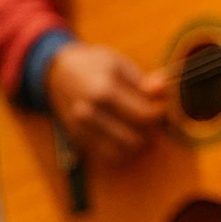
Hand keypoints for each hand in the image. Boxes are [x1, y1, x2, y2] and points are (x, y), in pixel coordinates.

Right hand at [45, 42, 166, 166]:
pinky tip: (126, 136)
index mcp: (102, 90)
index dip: (161, 113)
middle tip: (153, 121)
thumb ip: (142, 81)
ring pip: (122, 153)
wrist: (57, 73)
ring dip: (138, 145)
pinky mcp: (78, 140)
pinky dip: (122, 152)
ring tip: (141, 129)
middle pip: (135, 139)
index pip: (144, 115)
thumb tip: (163, 89)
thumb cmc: (94, 65)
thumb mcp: (119, 64)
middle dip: (151, 133)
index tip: (162, 106)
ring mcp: (81, 129)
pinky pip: (108, 157)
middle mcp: (89, 113)